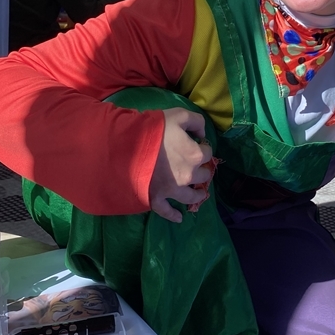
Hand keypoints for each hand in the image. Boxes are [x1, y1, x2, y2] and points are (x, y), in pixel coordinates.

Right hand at [149, 107, 212, 222]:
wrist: (127, 145)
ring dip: (196, 194)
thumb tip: (203, 134)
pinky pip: (166, 211)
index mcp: (195, 155)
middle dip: (202, 170)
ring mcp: (172, 190)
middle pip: (203, 175)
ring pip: (190, 196)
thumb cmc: (154, 128)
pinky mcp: (156, 198)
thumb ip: (196, 121)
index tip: (197, 144)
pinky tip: (179, 218)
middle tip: (197, 166)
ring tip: (199, 193)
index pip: (207, 152)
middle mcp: (188, 175)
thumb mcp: (178, 115)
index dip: (203, 147)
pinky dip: (173, 215)